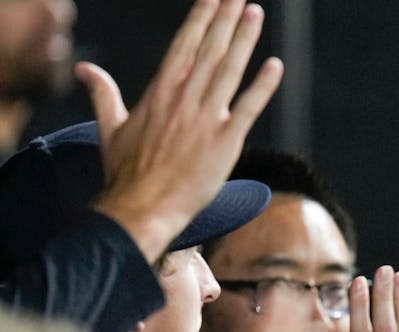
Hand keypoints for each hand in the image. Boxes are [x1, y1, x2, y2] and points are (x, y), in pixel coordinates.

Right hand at [82, 0, 282, 262]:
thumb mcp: (110, 128)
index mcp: (159, 93)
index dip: (200, 19)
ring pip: (228, 71)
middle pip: (209, 50)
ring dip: (244, 40)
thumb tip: (85, 70)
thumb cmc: (126, 174)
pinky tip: (275, 65)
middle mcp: (184, 100)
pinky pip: (248, 108)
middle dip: (225, 19)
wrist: (142, 208)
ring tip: (255, 12)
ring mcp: (206, 120)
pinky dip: (263, 86)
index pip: (184, 46)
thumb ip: (104, 95)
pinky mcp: (226, 142)